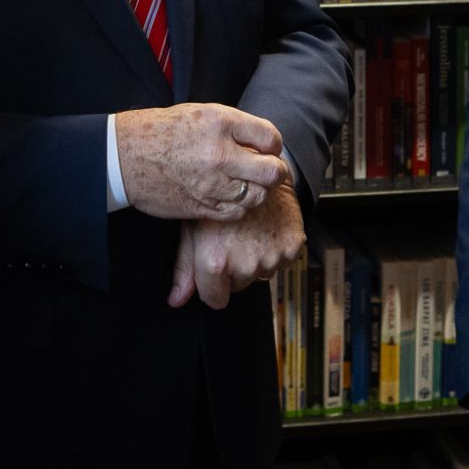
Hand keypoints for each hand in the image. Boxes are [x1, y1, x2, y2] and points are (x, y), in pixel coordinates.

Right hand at [115, 103, 289, 221]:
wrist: (126, 157)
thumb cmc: (163, 132)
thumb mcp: (201, 114)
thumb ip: (235, 127)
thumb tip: (265, 144)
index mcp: (220, 123)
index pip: (271, 138)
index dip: (272, 145)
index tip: (266, 148)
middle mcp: (219, 154)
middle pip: (272, 172)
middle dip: (275, 171)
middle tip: (268, 169)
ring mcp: (212, 184)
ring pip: (258, 196)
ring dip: (257, 190)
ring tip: (245, 182)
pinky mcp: (203, 206)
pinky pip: (237, 212)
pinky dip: (239, 205)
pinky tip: (228, 194)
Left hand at [167, 178, 303, 308]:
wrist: (254, 167)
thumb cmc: (216, 194)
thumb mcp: (191, 226)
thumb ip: (184, 267)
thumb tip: (176, 301)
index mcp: (216, 260)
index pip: (215, 299)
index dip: (212, 286)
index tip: (214, 269)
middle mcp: (245, 263)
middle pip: (238, 285)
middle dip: (233, 268)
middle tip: (231, 238)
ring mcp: (271, 256)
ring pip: (260, 274)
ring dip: (255, 259)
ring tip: (248, 230)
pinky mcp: (292, 247)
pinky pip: (282, 262)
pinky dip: (275, 250)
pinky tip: (265, 229)